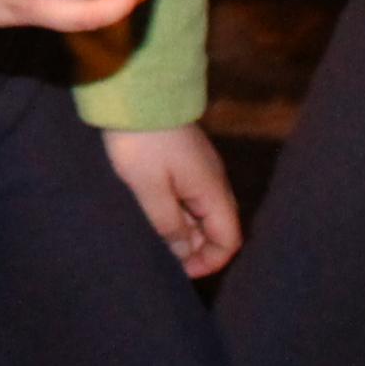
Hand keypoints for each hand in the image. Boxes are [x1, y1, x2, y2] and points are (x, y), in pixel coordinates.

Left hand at [102, 122, 243, 278]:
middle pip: (216, 228)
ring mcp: (198, 170)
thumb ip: (169, 225)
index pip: (229, 239)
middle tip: (161, 258)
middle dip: (194, 249)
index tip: (180, 271)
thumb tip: (183, 252)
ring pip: (200, 214)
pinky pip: (187, 198)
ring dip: (182, 231)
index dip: (210, 261)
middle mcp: (213, 182)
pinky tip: (152, 217)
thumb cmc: (142, 144)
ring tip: (153, 240)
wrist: (134, 94)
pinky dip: (175, 213)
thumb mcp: (150, 190)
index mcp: (212, 191)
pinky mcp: (183, 162)